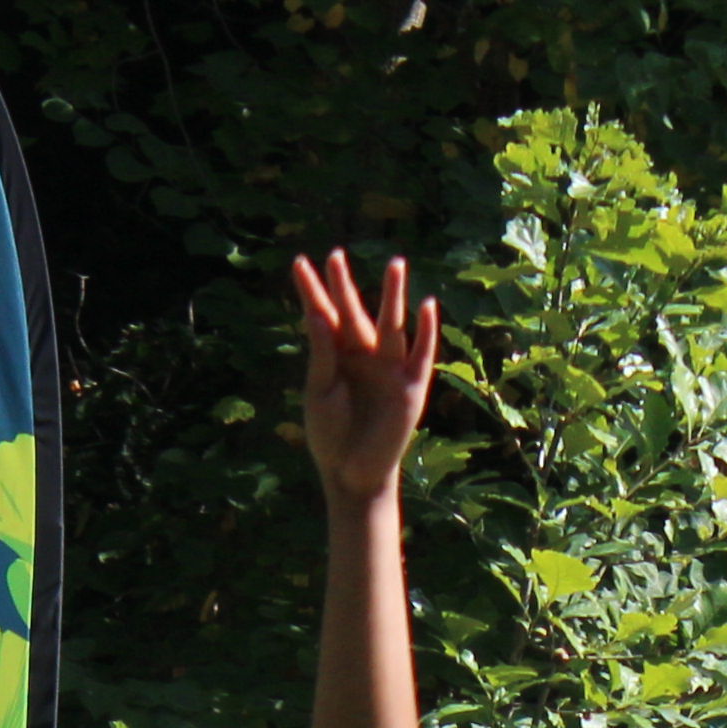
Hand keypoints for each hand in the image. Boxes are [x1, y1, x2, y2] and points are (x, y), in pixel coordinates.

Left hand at [289, 249, 442, 507]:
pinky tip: (427, 305)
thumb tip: (319, 313)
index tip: (299, 263)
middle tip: (335, 255)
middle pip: (354, 312)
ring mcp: (388, 368)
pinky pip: (421, 353)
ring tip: (395, 264)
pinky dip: (427, 331)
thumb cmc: (329, 435)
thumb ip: (322, 353)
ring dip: (394, 295)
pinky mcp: (410, 386)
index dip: (312, 290)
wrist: (351, 472)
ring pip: (391, 324)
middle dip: (344, 286)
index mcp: (336, 356)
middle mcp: (362, 355)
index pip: (322, 315)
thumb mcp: (320, 390)